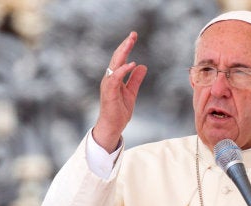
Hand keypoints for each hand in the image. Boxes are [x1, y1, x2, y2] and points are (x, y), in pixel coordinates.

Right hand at [93, 31, 147, 152]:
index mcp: (115, 77)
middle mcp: (110, 78)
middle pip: (116, 57)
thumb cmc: (119, 111)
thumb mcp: (131, 92)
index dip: (126, 46)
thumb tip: (142, 66)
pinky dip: (122, 70)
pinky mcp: (109, 92)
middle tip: (133, 34)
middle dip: (125, 45)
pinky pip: (115, 78)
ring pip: (114, 64)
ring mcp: (108, 84)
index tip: (133, 36)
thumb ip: (135, 79)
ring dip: (123, 52)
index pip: (120, 58)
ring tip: (130, 42)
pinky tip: (131, 64)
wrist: (112, 126)